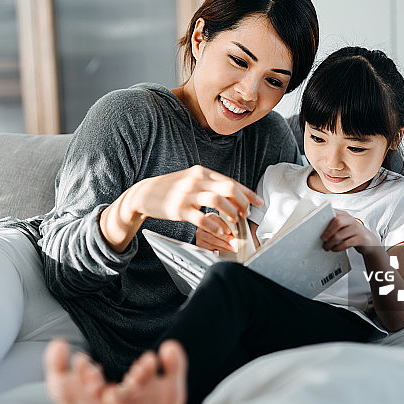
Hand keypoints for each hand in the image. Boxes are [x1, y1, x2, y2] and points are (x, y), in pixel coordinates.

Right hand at [101, 165, 261, 251]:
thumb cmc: (171, 189)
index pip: (231, 181)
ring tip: (234, 222)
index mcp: (201, 172)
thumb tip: (233, 193)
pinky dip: (215, 225)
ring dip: (231, 213)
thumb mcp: (191, 180)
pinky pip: (202, 217)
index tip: (258, 203)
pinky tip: (221, 231)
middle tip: (245, 215)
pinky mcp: (179, 209)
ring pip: (218, 201)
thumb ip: (209, 184)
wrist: (144, 194)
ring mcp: (187, 194)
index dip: (247, 193)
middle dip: (241, 203)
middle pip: (228, 188)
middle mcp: (196, 180)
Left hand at [320, 210, 381, 255]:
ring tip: (327, 247)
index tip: (315, 221)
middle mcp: (351, 220)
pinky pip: (346, 243)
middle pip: (337, 221)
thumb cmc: (353, 234)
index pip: (333, 212)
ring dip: (331, 242)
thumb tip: (317, 229)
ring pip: (340, 234)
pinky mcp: (361, 238)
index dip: (324, 215)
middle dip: (327, 231)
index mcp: (345, 215)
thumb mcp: (345, 227)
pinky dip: (338, 247)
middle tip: (322, 238)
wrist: (370, 243)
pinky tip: (335, 249)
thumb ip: (334, 225)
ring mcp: (357, 229)